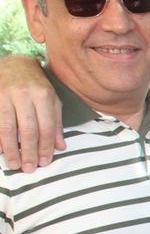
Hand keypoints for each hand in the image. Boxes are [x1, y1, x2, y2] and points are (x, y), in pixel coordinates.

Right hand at [0, 56, 65, 171]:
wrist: (14, 64)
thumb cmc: (36, 85)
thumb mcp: (52, 100)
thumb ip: (56, 123)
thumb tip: (61, 147)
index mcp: (43, 95)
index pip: (46, 127)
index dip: (46, 147)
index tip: (45, 162)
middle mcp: (24, 95)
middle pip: (27, 129)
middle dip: (29, 152)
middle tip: (29, 168)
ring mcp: (5, 96)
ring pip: (7, 127)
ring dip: (10, 149)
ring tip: (14, 164)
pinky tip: (0, 151)